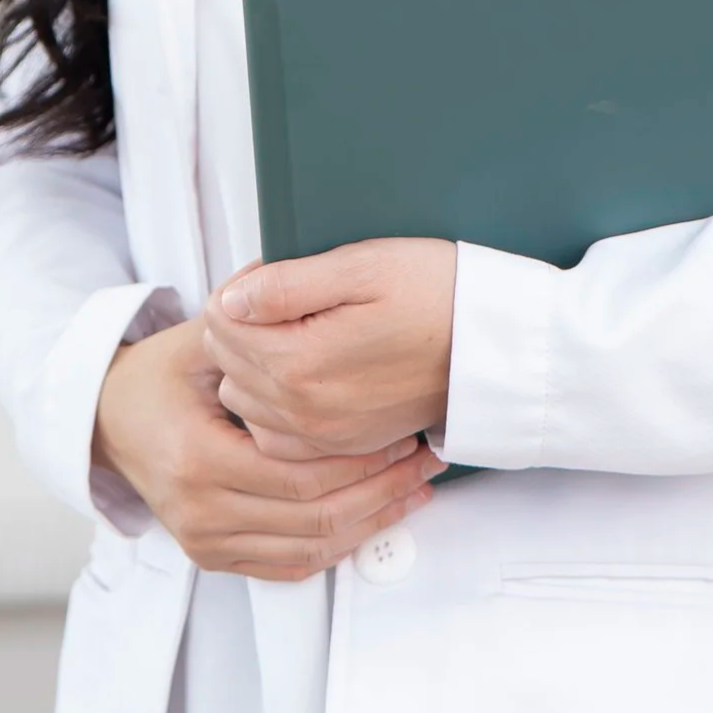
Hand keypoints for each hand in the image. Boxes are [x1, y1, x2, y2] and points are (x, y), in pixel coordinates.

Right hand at [93, 318, 437, 581]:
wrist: (110, 422)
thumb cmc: (160, 376)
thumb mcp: (196, 339)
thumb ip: (245, 318)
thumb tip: (287, 272)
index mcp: (197, 457)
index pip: (299, 477)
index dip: (361, 461)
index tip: (404, 435)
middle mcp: (199, 510)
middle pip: (312, 519)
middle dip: (380, 492)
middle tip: (424, 462)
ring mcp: (204, 542)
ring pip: (309, 549)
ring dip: (370, 523)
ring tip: (414, 489)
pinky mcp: (213, 557)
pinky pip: (289, 565)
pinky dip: (337, 546)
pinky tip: (375, 518)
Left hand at [202, 239, 456, 457]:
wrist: (493, 346)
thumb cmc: (436, 294)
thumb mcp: (362, 265)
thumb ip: (286, 285)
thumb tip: (232, 299)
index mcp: (300, 362)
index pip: (220, 321)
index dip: (240, 286)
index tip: (275, 273)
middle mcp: (303, 410)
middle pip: (226, 361)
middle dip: (243, 324)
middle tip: (289, 297)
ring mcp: (322, 435)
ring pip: (243, 399)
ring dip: (255, 365)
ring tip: (295, 332)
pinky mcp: (342, 446)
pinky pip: (274, 434)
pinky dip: (274, 404)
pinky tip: (303, 374)